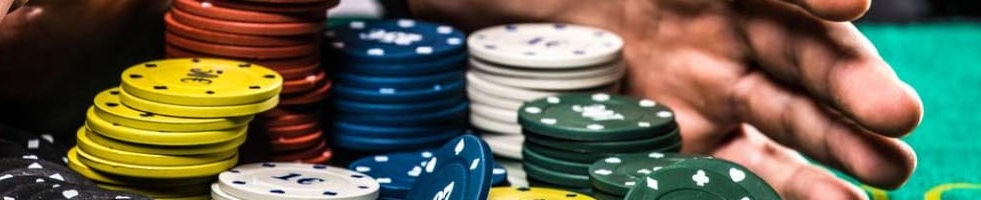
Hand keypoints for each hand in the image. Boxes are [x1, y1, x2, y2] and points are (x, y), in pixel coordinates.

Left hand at [411, 0, 920, 198]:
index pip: (807, 24)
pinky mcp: (672, 145)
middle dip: (854, 112)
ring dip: (826, 166)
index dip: (843, 47)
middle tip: (892, 142)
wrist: (499, 6)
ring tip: (872, 193)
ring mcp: (702, 99)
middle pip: (808, 83)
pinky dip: (767, 192)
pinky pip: (725, 172)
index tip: (871, 66)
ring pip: (780, 136)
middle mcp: (731, 46)